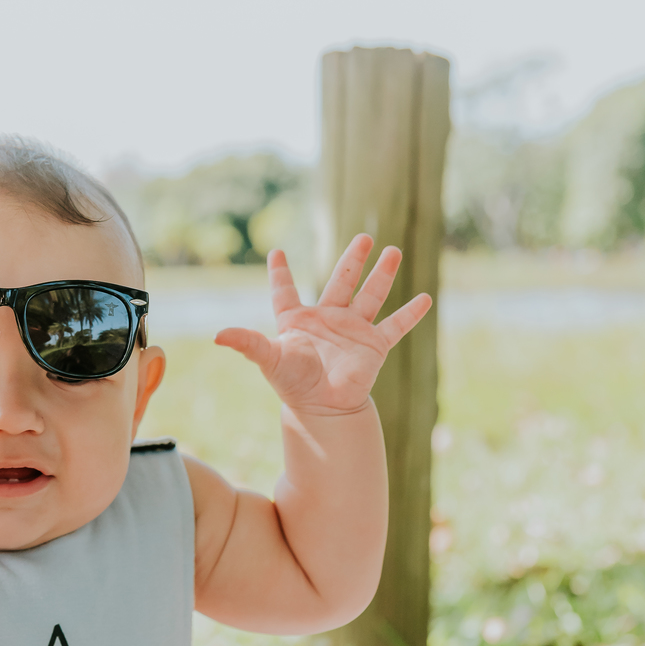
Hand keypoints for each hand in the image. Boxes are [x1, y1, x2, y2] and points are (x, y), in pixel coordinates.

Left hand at [214, 237, 431, 416]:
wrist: (323, 409)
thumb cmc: (293, 383)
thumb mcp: (269, 359)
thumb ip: (248, 343)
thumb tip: (218, 335)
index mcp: (298, 320)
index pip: (286, 292)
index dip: (281, 274)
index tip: (276, 253)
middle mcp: (327, 320)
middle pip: (341, 281)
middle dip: (352, 259)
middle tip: (364, 237)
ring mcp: (353, 330)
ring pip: (371, 295)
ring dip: (382, 274)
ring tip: (393, 250)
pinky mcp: (374, 345)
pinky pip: (395, 326)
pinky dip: (410, 313)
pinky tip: (426, 298)